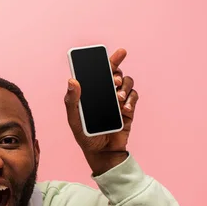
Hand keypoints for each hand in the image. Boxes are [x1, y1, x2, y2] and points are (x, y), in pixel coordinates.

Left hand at [64, 48, 138, 174]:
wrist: (102, 153)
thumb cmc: (85, 136)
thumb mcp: (74, 119)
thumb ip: (72, 100)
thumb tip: (72, 80)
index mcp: (92, 91)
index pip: (100, 71)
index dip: (110, 59)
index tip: (119, 52)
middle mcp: (105, 92)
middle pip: (116, 73)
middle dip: (118, 72)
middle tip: (113, 81)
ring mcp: (118, 100)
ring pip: (127, 83)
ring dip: (124, 87)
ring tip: (117, 99)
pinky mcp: (128, 109)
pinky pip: (134, 97)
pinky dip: (131, 100)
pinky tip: (124, 109)